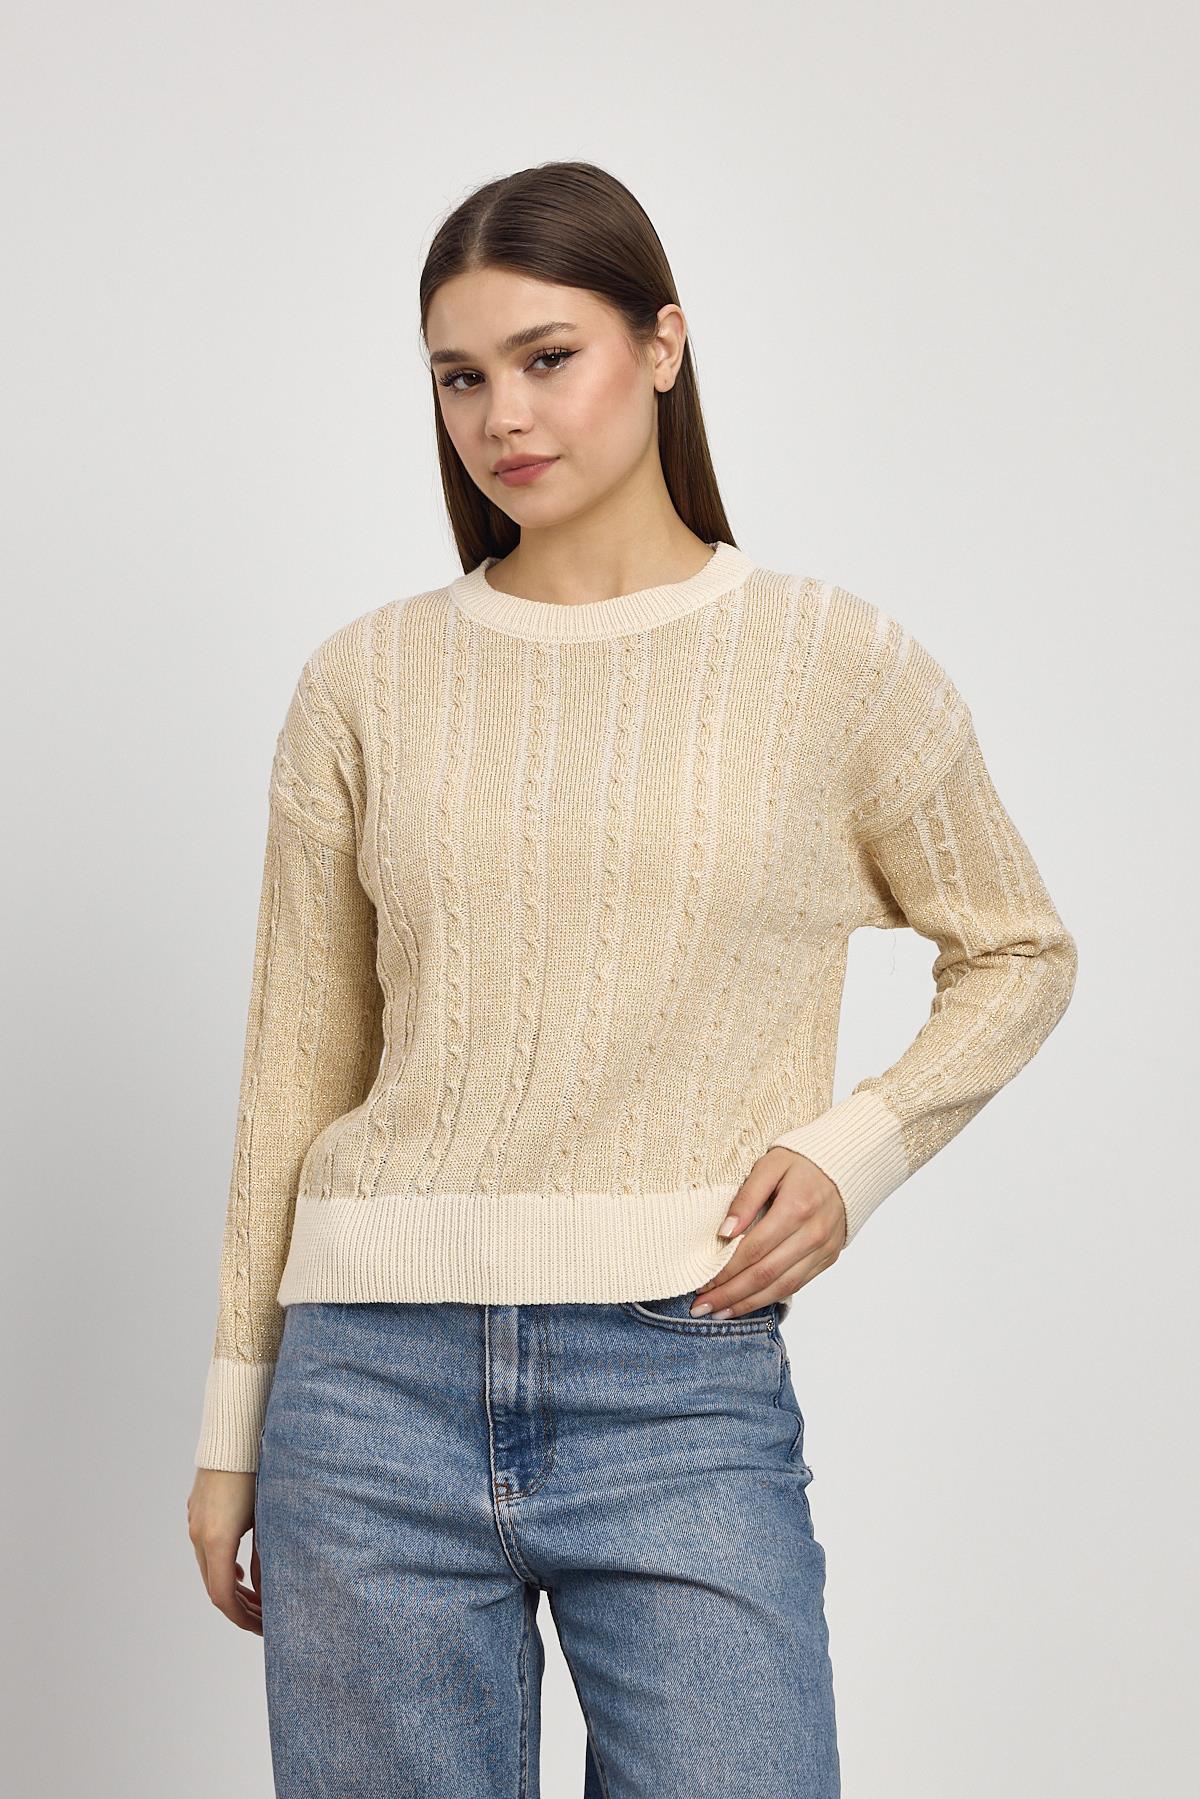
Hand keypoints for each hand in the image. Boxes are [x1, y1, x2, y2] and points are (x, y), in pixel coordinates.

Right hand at [188, 1468, 263, 1633]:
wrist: (234, 1433)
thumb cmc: (258, 1472)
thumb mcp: (268, 1517)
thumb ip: (267, 1557)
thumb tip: (268, 1592)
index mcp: (216, 1540)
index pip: (223, 1596)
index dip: (242, 1618)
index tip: (263, 1628)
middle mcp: (199, 1534)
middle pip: (214, 1586)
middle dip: (239, 1607)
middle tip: (264, 1619)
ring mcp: (194, 1521)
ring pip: (208, 1568)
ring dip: (230, 1588)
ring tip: (256, 1600)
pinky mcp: (197, 1510)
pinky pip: (205, 1549)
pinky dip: (223, 1567)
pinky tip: (242, 1571)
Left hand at [691, 1147, 847, 1317]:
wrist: (845, 1168)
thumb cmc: (800, 1163)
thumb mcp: (770, 1166)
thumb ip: (746, 1198)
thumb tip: (724, 1232)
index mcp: (797, 1208)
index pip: (753, 1249)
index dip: (725, 1269)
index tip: (701, 1282)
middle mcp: (813, 1234)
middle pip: (765, 1274)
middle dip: (729, 1294)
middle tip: (700, 1307)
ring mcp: (823, 1250)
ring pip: (781, 1287)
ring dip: (747, 1304)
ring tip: (719, 1313)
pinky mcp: (827, 1259)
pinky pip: (796, 1285)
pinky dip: (769, 1299)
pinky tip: (747, 1303)